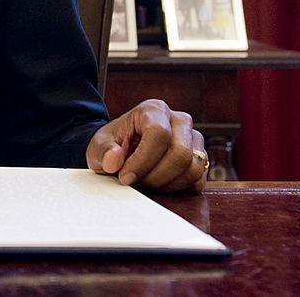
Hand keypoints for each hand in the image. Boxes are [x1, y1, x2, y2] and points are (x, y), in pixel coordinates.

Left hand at [86, 99, 207, 192]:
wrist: (121, 151)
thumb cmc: (112, 146)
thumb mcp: (98, 146)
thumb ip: (104, 152)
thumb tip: (114, 160)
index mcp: (154, 110)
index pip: (159, 134)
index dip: (142, 161)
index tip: (125, 177)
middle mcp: (179, 120)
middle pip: (180, 154)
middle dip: (155, 176)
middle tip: (136, 182)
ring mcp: (194, 139)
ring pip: (193, 169)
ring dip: (166, 184)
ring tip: (145, 182)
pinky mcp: (201, 159)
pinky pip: (199, 181)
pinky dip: (178, 188)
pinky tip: (159, 184)